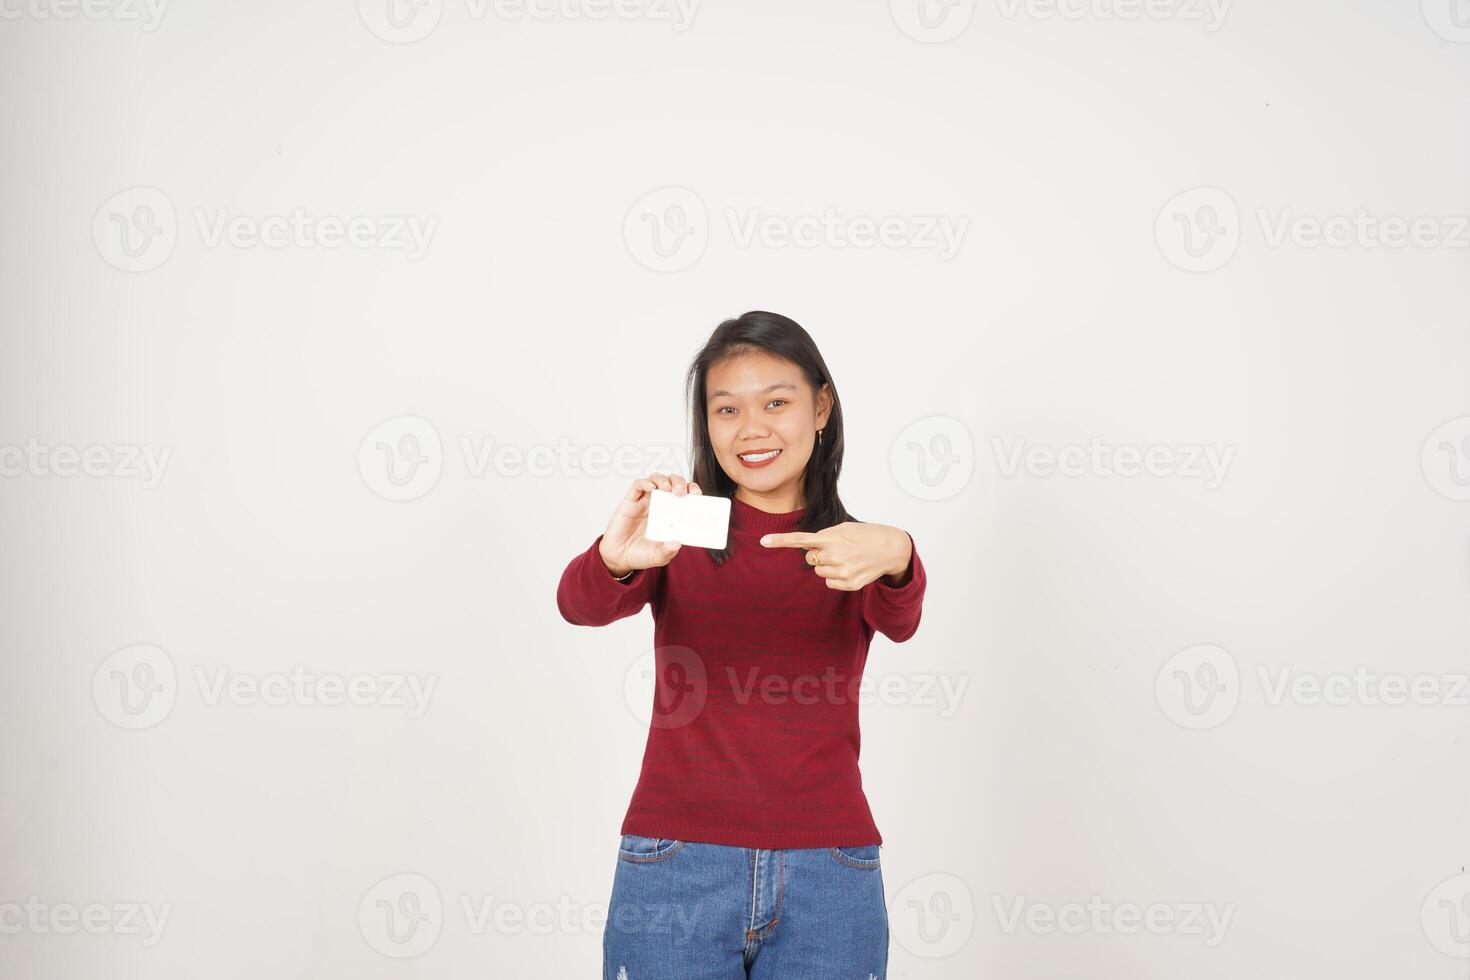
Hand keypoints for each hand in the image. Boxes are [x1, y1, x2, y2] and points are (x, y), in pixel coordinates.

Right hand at [598, 472, 701, 578]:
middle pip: (672, 482)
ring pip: (656, 479)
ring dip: (663, 480)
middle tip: (681, 491)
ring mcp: (645, 501)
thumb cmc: (641, 554)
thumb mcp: (659, 556)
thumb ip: (667, 551)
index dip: (691, 490)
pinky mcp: (630, 501)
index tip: (697, 494)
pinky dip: (645, 483)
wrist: (619, 558)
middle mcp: (659, 505)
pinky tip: (651, 488)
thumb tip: (677, 544)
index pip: (685, 495)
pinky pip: (638, 486)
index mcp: (671, 514)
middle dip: (679, 482)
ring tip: (667, 488)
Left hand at [759, 522, 912, 590]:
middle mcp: (835, 555)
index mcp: (831, 538)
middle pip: (810, 560)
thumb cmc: (865, 535)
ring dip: (828, 566)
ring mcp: (842, 571)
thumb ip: (824, 537)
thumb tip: (811, 551)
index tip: (763, 541)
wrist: (891, 549)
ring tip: (847, 559)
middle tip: (837, 550)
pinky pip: (829, 583)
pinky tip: (850, 569)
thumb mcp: (844, 528)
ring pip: (819, 572)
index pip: (800, 540)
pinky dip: (836, 577)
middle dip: (819, 555)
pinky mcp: (849, 584)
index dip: (780, 541)